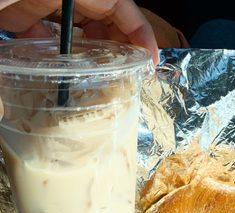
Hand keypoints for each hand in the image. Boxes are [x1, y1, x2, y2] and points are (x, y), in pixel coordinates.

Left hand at [0, 0, 158, 63]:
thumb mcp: (1, 12)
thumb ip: (21, 31)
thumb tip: (6, 109)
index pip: (116, 2)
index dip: (139, 30)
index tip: (150, 63)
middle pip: (104, 13)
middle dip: (122, 43)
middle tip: (129, 75)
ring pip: (80, 21)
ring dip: (95, 47)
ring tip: (103, 77)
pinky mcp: (19, 9)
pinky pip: (50, 26)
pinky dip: (60, 46)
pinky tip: (60, 68)